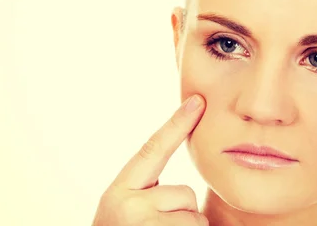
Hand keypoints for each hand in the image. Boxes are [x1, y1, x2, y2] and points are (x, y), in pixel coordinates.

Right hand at [91, 94, 207, 224]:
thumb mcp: (127, 213)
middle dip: (183, 214)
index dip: (177, 124)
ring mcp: (142, 222)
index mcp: (119, 191)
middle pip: (185, 194)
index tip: (197, 101)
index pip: (153, 150)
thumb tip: (185, 188)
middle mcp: (127, 203)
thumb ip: (149, 193)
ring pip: (194, 215)